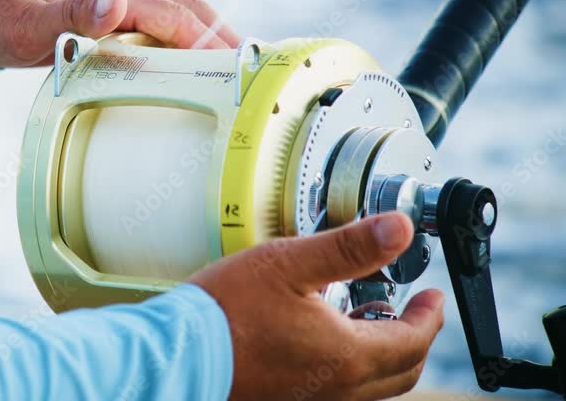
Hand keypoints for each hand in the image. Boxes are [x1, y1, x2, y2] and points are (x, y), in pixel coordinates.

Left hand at [0, 0, 240, 66]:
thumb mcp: (25, 24)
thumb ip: (71, 15)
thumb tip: (118, 3)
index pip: (174, 15)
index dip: (210, 41)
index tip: (239, 68)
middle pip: (184, 12)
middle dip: (220, 39)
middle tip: (249, 75)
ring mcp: (107, 8)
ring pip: (169, 22)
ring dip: (201, 44)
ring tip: (225, 79)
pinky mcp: (99, 23)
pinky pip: (148, 34)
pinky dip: (174, 52)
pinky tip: (177, 76)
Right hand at [189, 212, 444, 400]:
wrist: (180, 355)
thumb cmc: (227, 311)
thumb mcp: (290, 263)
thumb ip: (349, 247)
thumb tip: (400, 228)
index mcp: (347, 355)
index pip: (414, 341)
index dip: (430, 316)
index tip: (432, 297)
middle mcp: (337, 388)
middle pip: (401, 371)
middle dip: (415, 338)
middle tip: (413, 310)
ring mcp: (311, 400)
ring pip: (371, 386)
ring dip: (383, 355)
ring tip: (369, 319)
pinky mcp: (286, 400)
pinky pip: (339, 392)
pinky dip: (350, 368)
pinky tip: (325, 342)